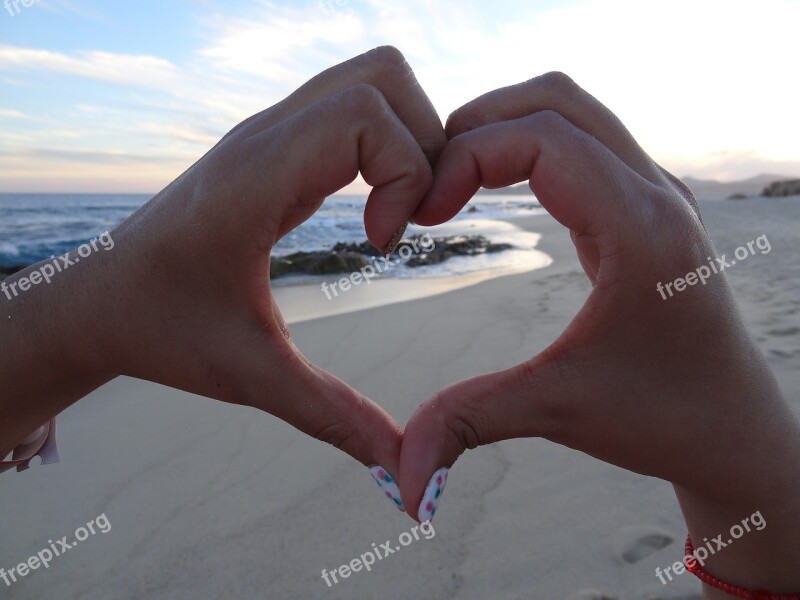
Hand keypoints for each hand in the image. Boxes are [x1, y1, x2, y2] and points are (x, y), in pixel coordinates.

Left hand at [0, 47, 445, 484]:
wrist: (98, 299)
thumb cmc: (161, 330)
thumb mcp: (252, 377)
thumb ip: (333, 417)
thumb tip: (402, 467)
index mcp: (258, 178)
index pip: (365, 113)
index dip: (406, 173)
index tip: (384, 243)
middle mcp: (265, 136)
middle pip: (381, 76)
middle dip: (425, 142)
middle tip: (412, 217)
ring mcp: (269, 132)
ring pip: (370, 79)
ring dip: (408, 135)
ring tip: (399, 209)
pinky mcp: (274, 144)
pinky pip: (349, 107)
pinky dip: (384, 145)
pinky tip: (371, 210)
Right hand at [399, 73, 799, 588]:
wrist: (732, 427)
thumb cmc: (664, 417)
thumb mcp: (558, 411)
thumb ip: (470, 424)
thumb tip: (401, 480)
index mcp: (641, 230)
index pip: (543, 138)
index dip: (467, 157)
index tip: (423, 211)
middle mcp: (655, 195)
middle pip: (556, 100)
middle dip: (478, 124)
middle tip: (427, 179)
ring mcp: (655, 194)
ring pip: (572, 111)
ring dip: (504, 127)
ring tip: (451, 178)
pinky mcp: (646, 206)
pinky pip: (583, 141)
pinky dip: (528, 145)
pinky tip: (493, 187)